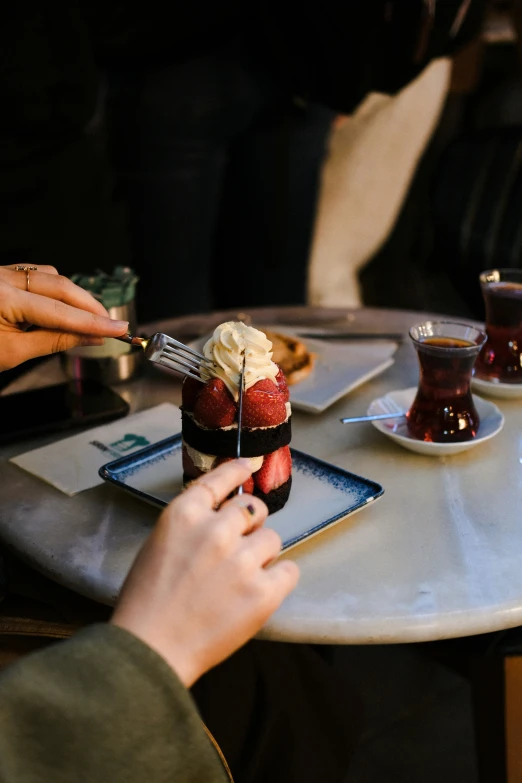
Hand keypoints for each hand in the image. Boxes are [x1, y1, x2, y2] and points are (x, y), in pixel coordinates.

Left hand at [0, 264, 128, 370]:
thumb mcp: (12, 352)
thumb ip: (54, 341)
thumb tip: (90, 338)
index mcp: (2, 297)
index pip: (60, 311)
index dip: (93, 322)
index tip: (119, 330)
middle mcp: (2, 278)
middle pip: (60, 285)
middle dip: (89, 306)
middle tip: (112, 324)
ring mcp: (0, 273)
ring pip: (50, 276)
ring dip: (74, 296)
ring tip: (91, 319)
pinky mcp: (0, 275)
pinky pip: (35, 274)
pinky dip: (56, 289)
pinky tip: (66, 305)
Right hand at [111, 460, 298, 686]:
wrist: (151, 649)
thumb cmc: (146, 602)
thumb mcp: (159, 545)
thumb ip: (191, 525)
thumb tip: (223, 515)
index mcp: (185, 515)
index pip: (220, 479)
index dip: (238, 470)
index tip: (250, 466)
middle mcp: (216, 530)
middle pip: (252, 508)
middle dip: (249, 523)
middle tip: (239, 546)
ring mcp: (242, 560)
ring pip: (272, 538)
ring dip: (261, 553)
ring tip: (242, 578)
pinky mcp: (263, 591)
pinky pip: (289, 570)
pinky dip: (279, 579)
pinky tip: (261, 591)